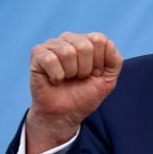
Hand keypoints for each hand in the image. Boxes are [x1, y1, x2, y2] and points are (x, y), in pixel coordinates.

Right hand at [26, 32, 122, 153]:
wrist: (65, 114)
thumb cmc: (84, 95)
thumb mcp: (108, 79)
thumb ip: (115, 60)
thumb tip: (109, 42)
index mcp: (87, 41)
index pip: (99, 39)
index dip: (99, 63)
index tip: (93, 75)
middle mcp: (69, 39)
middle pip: (84, 45)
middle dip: (85, 69)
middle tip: (79, 78)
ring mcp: (52, 45)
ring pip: (67, 52)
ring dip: (70, 73)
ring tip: (67, 79)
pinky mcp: (37, 54)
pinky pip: (51, 60)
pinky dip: (56, 76)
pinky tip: (55, 80)